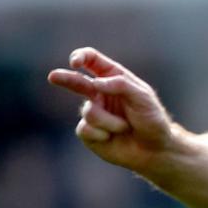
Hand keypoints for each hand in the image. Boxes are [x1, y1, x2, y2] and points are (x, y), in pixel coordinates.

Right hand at [47, 48, 175, 174]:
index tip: (76, 62)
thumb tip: (95, 82)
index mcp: (113, 78)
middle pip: (75, 81)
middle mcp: (99, 93)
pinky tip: (113, 138)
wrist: (154, 150)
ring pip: (89, 112)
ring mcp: (92, 112)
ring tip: (125, 127)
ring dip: (110, 121)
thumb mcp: (143, 98)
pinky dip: (103, 134)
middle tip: (53, 77)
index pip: (93, 61)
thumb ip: (121, 85)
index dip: (82, 57)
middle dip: (64, 78)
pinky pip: (87, 129)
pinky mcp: (87, 132)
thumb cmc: (152, 120)